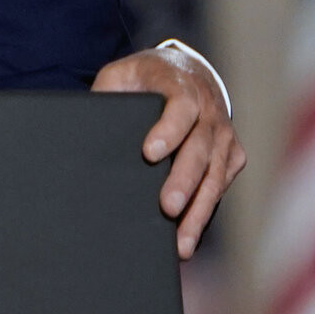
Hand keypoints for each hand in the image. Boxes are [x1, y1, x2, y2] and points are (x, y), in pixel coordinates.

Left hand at [92, 40, 244, 260]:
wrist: (188, 70)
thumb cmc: (148, 78)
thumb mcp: (122, 75)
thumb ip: (106, 94)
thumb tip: (82, 129)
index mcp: (182, 87)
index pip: (181, 107)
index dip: (168, 130)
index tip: (149, 153)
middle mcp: (210, 111)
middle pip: (199, 150)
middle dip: (184, 181)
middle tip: (167, 207)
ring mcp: (224, 135)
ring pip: (215, 176)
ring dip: (198, 210)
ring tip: (181, 243)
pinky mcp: (232, 156)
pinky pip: (220, 186)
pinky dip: (205, 212)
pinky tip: (188, 236)